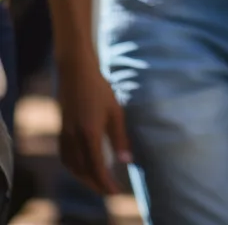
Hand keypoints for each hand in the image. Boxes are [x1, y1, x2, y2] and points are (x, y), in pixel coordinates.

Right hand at [58, 59, 131, 194]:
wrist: (76, 74)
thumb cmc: (100, 90)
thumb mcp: (115, 111)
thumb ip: (120, 138)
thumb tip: (127, 161)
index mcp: (89, 134)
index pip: (96, 167)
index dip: (105, 183)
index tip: (116, 192)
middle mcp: (74, 139)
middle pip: (82, 171)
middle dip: (96, 184)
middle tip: (109, 191)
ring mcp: (65, 136)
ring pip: (72, 167)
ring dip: (84, 178)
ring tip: (98, 182)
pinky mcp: (61, 132)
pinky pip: (66, 158)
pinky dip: (75, 168)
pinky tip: (84, 167)